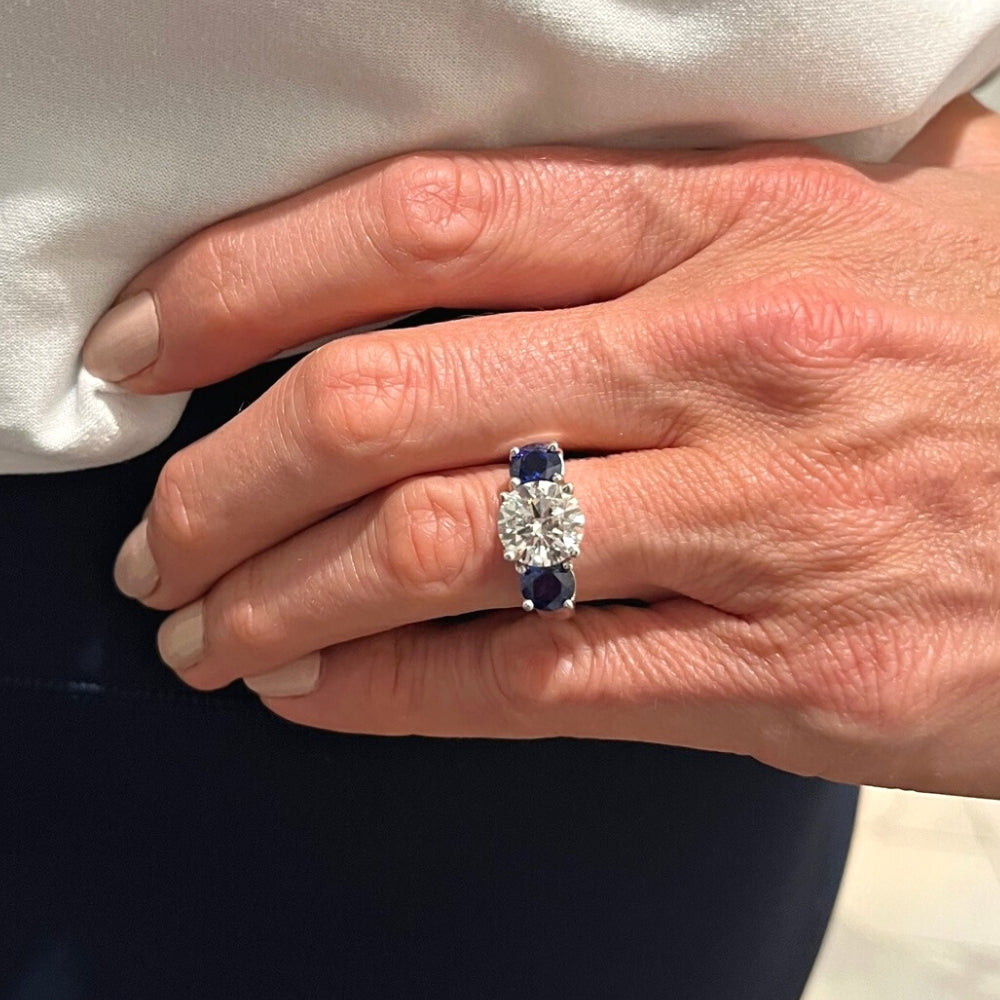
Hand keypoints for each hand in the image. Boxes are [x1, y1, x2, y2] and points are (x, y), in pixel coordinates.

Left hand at [85, 94, 999, 797]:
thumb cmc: (998, 354)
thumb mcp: (858, 232)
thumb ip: (675, 237)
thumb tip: (486, 262)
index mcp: (733, 227)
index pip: (423, 226)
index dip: (244, 281)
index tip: (147, 348)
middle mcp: (726, 362)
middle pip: (386, 402)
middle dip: (223, 479)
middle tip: (154, 535)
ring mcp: (760, 525)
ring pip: (436, 553)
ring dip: (279, 601)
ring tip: (205, 629)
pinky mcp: (791, 677)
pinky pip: (533, 684)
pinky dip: (390, 695)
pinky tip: (315, 694)